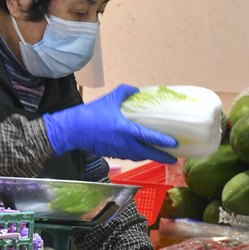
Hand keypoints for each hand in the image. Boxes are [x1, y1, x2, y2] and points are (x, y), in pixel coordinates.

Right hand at [43, 85, 178, 162]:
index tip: (175, 144)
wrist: (73, 130)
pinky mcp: (112, 154)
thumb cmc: (92, 114)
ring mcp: (119, 151)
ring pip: (139, 157)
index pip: (150, 137)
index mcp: (127, 130)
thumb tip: (136, 91)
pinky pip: (130, 157)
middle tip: (174, 158)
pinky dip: (139, 156)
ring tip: (161, 155)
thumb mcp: (110, 99)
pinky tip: (142, 153)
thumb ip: (126, 92)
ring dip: (151, 157)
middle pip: (148, 153)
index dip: (164, 141)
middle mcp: (125, 144)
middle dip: (162, 157)